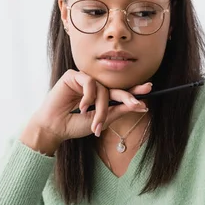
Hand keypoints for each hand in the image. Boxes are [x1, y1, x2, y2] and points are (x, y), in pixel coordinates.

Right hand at [21, 70, 151, 154]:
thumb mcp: (102, 120)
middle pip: (115, 88)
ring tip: (95, 122)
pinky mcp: (73, 76)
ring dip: (101, 107)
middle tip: (137, 103)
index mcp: (101, 96)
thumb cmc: (75, 125)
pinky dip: (89, 96)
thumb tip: (142, 105)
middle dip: (126, 96)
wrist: (55, 128)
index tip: (149, 90)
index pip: (120, 92)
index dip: (134, 91)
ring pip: (103, 89)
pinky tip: (82, 107)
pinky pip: (90, 83)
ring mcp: (84, 80)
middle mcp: (94, 87)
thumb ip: (119, 111)